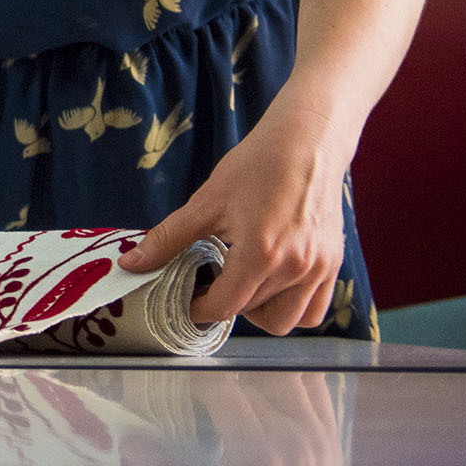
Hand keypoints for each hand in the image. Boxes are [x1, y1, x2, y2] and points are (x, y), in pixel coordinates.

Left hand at [117, 109, 346, 334]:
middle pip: (253, 315)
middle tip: (207, 283)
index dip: (197, 308)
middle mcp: (296, 269)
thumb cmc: (254, 168)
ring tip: (240, 283)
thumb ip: (167, 238)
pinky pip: (315, 310)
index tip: (182, 299)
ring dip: (259, 312)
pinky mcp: (334, 266)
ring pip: (287, 321)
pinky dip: (292, 308)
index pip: (224, 306)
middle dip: (225, 305)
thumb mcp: (205, 203)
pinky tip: (270, 284)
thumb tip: (130, 264)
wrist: (305, 145)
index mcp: (261, 254)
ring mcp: (320, 270)